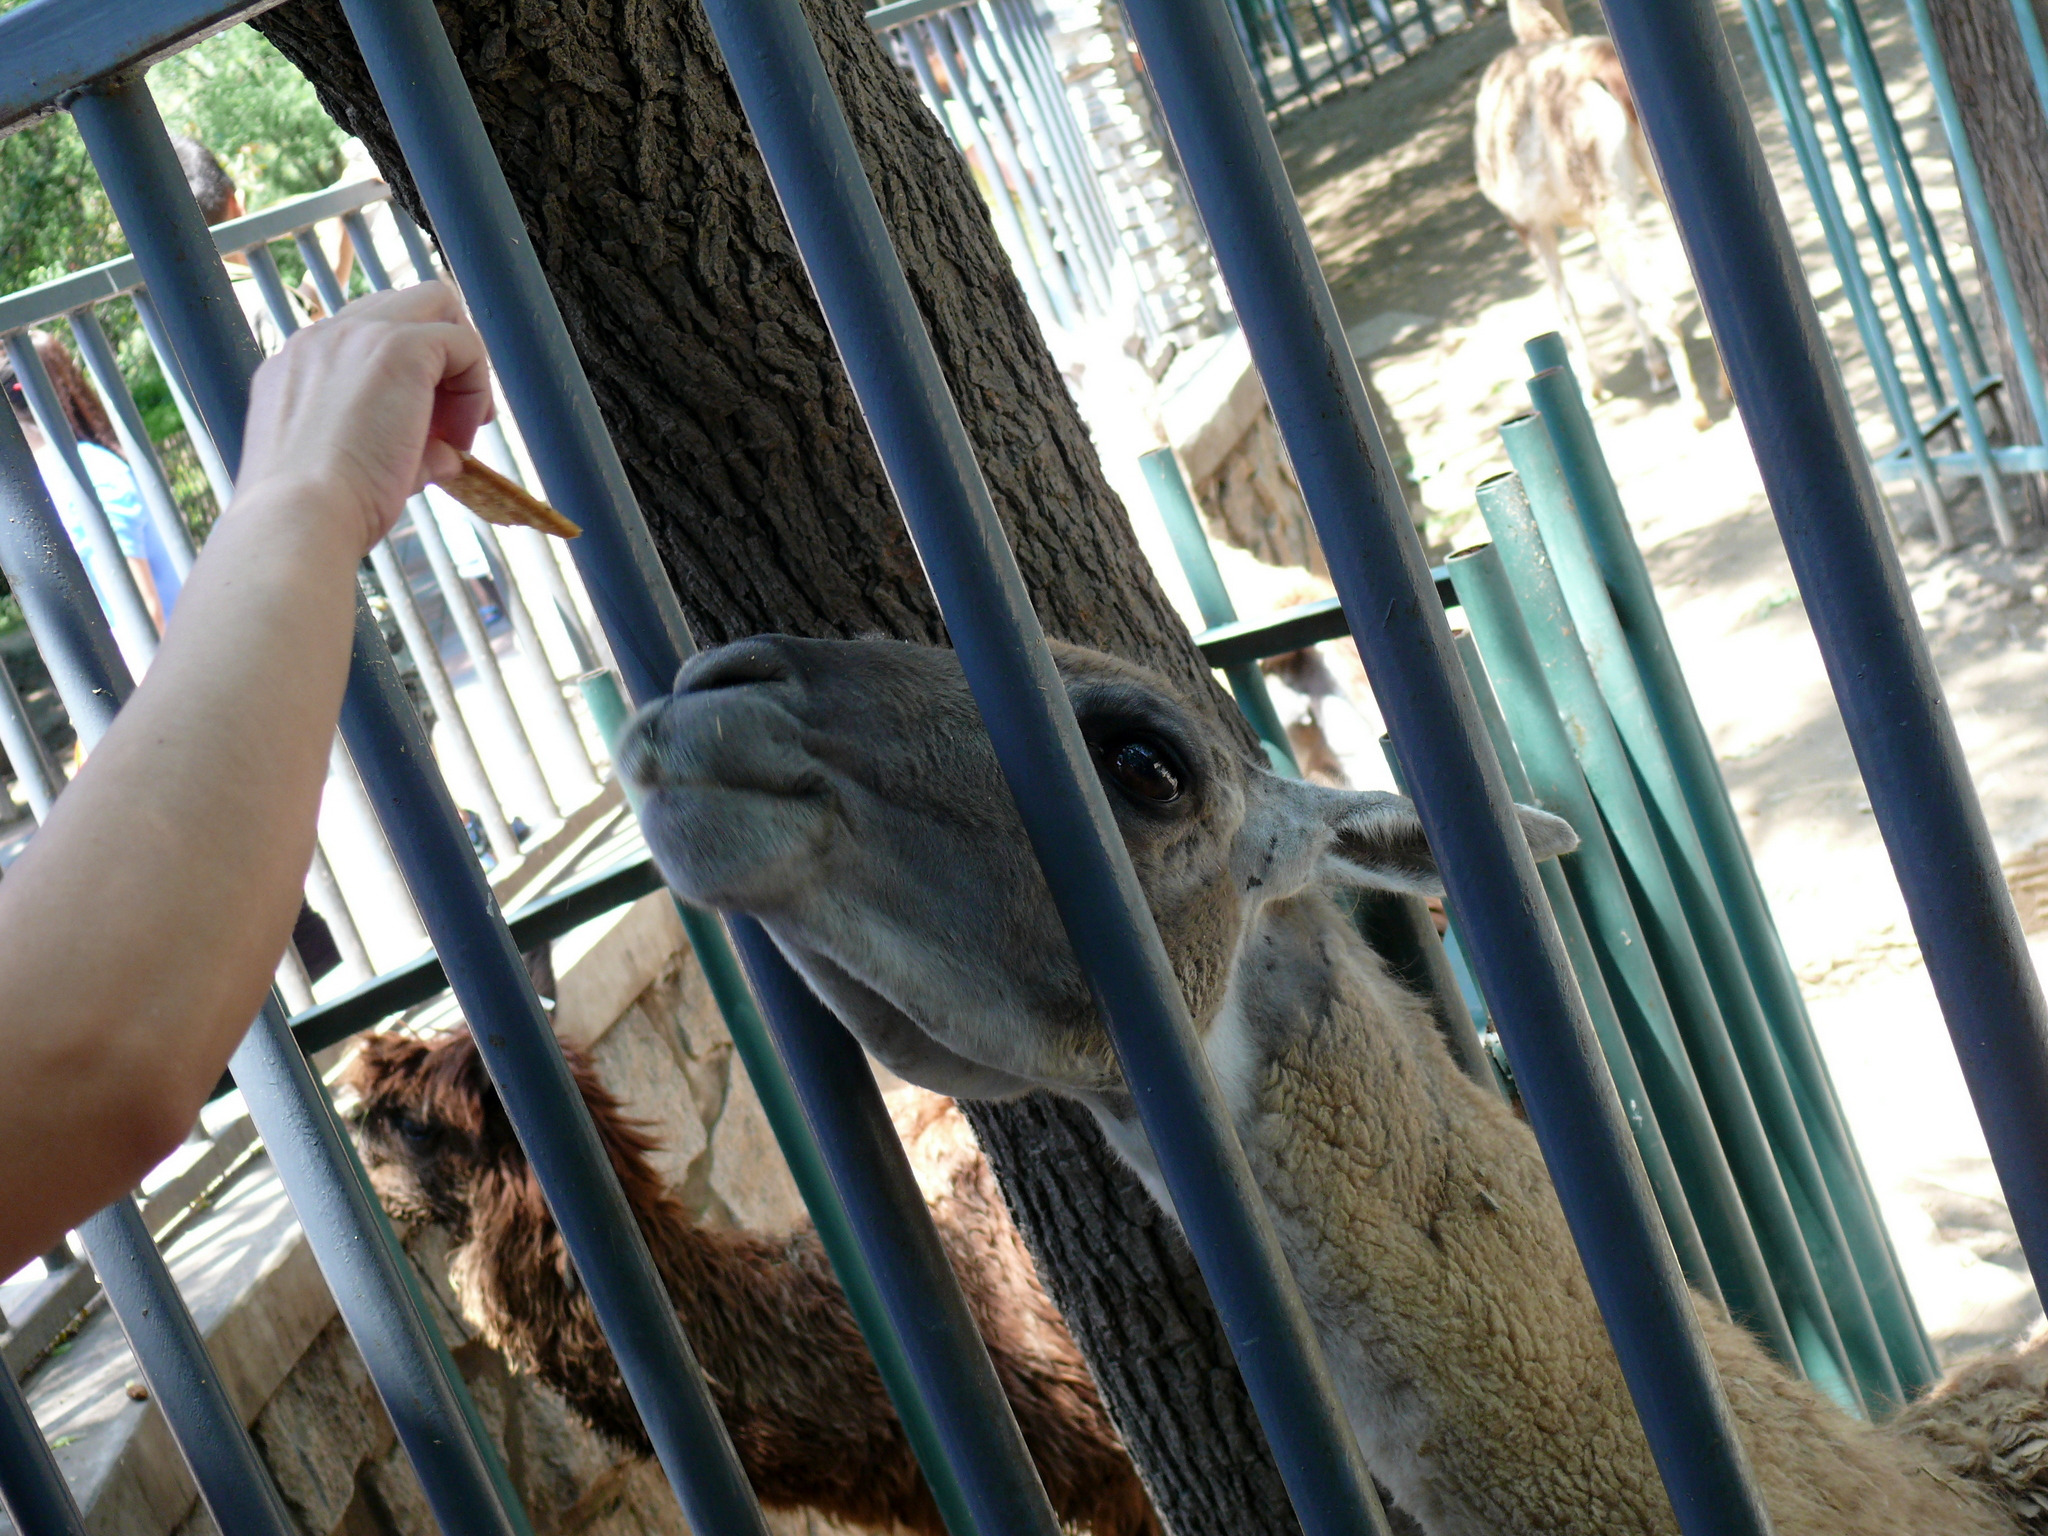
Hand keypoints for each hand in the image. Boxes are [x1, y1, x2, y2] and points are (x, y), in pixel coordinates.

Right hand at [235, 281, 492, 553]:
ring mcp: (357, 335)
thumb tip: (448, 457)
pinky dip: (477, 385)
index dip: (409, 377)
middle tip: (450, 422)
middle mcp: (322, 338)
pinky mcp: (400, 347)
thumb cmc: (318, 511)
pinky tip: (461, 437)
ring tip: (458, 432)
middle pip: (404, 305)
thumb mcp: (351, 469)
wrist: (299, 517)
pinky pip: (464, 343)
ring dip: (460, 367)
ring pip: (437, 305)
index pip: (367, 338)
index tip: (422, 432)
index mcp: (300, 363)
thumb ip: (401, 450)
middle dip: (440, 356)